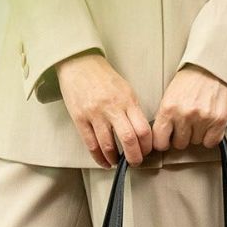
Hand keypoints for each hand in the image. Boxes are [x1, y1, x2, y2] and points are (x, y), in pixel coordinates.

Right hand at [56, 51, 152, 166]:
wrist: (78, 63)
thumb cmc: (103, 76)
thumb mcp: (125, 89)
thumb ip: (133, 110)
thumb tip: (140, 133)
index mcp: (128, 100)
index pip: (143, 129)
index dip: (147, 146)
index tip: (146, 151)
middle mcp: (113, 108)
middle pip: (129, 140)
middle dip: (134, 157)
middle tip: (135, 162)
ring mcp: (95, 114)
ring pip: (109, 146)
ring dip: (115, 159)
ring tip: (117, 163)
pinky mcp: (80, 118)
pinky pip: (91, 144)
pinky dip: (99, 157)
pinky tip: (104, 162)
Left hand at [152, 66, 226, 151]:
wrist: (212, 67)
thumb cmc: (191, 79)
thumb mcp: (169, 96)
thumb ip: (165, 117)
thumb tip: (162, 136)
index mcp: (168, 108)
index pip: (160, 142)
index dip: (163, 142)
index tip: (166, 141)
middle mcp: (185, 114)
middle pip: (180, 144)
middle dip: (182, 136)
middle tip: (186, 124)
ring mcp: (202, 118)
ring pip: (196, 143)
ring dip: (197, 134)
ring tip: (198, 118)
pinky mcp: (218, 121)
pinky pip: (211, 142)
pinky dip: (211, 136)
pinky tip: (208, 125)